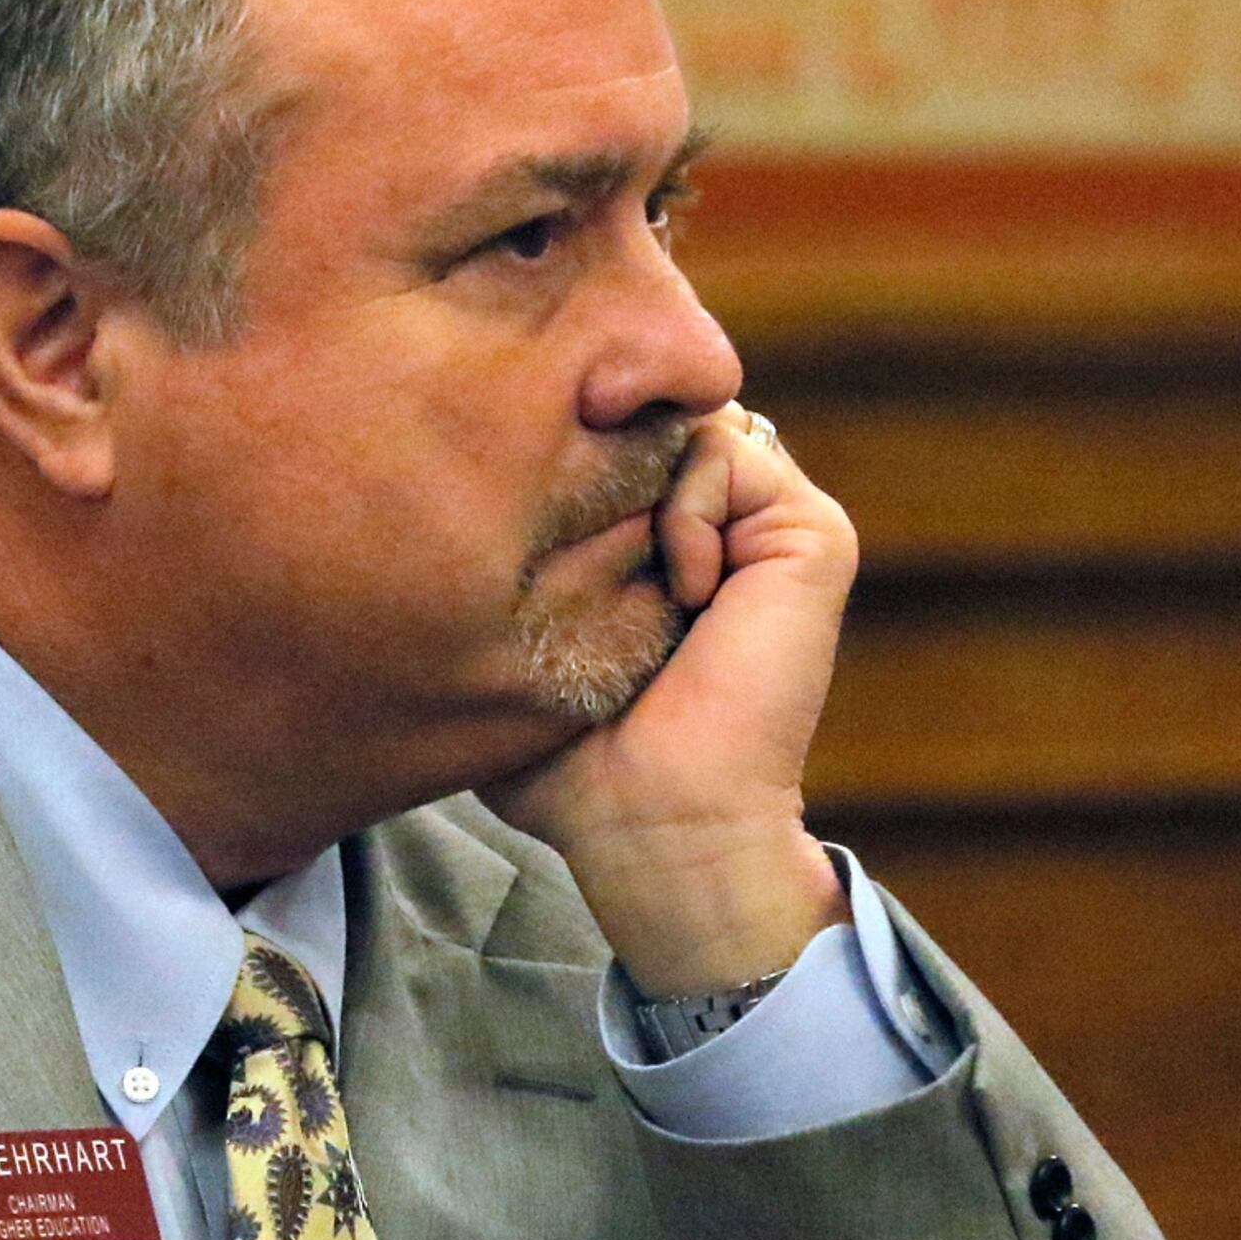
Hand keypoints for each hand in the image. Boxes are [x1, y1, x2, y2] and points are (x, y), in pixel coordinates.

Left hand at [483, 404, 857, 995]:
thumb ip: (494, 572)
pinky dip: (687, 516)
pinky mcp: (811, 533)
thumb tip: (429, 492)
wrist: (657, 823)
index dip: (557, 453)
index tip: (522, 519)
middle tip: (578, 562)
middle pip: (646, 417)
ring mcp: (770, 523)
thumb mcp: (510, 652)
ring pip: (686, 424)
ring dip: (641, 503)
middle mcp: (721, 523)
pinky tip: (685, 595)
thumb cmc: (573, 764)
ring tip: (643, 597)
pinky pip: (730, 451)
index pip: (609, 438)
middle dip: (594, 461)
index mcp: (664, 544)